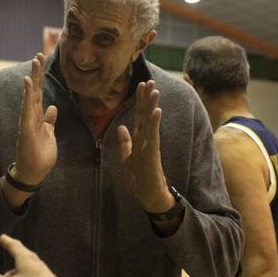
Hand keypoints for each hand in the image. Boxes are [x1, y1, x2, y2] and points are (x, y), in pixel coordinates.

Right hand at [0, 235, 68, 276]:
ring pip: (25, 270)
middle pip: (21, 256)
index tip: (3, 237)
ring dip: (15, 274)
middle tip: (9, 251)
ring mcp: (41, 272)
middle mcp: (34, 263)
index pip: (14, 246)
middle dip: (13, 255)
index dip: (7, 241)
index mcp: (26, 258)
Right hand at [13, 53, 57, 186]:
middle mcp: (31, 116)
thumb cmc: (40, 156)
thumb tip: (52, 108)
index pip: (38, 93)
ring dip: (32, 77)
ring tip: (35, 61)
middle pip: (34, 90)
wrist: (32, 174)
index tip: (42, 62)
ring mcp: (27, 120)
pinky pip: (27, 108)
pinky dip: (26, 94)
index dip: (40, 78)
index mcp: (37, 117)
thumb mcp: (50, 135)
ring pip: (30, 95)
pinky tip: (27, 81)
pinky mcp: (26, 128)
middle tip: (39, 54)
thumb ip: (49, 121)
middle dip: (36, 72)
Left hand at [118, 81, 172, 213]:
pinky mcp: (152, 153)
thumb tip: (121, 127)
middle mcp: (146, 139)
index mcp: (139, 138)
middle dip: (147, 98)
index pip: (139, 115)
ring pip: (150, 121)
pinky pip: (153, 135)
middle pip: (145, 114)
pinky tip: (157, 111)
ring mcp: (150, 145)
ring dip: (152, 106)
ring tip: (155, 91)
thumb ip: (125, 143)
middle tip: (150, 80)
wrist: (148, 196)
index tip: (141, 84)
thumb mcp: (127, 158)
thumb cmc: (139, 178)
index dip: (139, 100)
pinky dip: (154, 122)